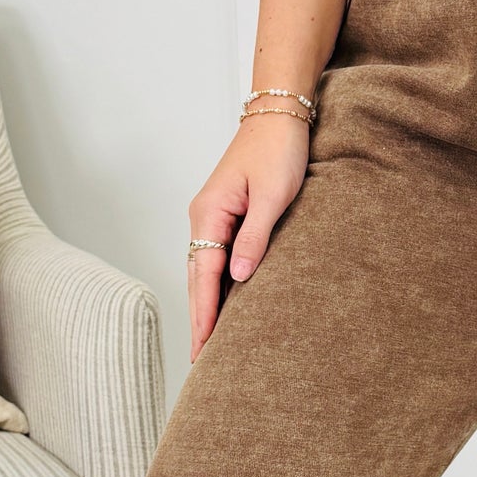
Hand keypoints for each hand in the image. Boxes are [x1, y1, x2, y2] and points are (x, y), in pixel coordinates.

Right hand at [187, 113, 309, 360]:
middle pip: (196, 278)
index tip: (202, 348)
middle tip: (200, 360)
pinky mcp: (228, 215)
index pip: (203, 275)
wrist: (279, 115)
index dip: (203, 314)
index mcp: (209, 214)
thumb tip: (239, 277)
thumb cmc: (279, 150)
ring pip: (205, 270)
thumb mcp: (273, 196)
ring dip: (207, 305)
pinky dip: (218, 285)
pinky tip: (225, 304)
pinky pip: (218, 258)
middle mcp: (204, 218)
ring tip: (210, 342)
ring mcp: (213, 217)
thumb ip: (255, 237)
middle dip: (199, 318)